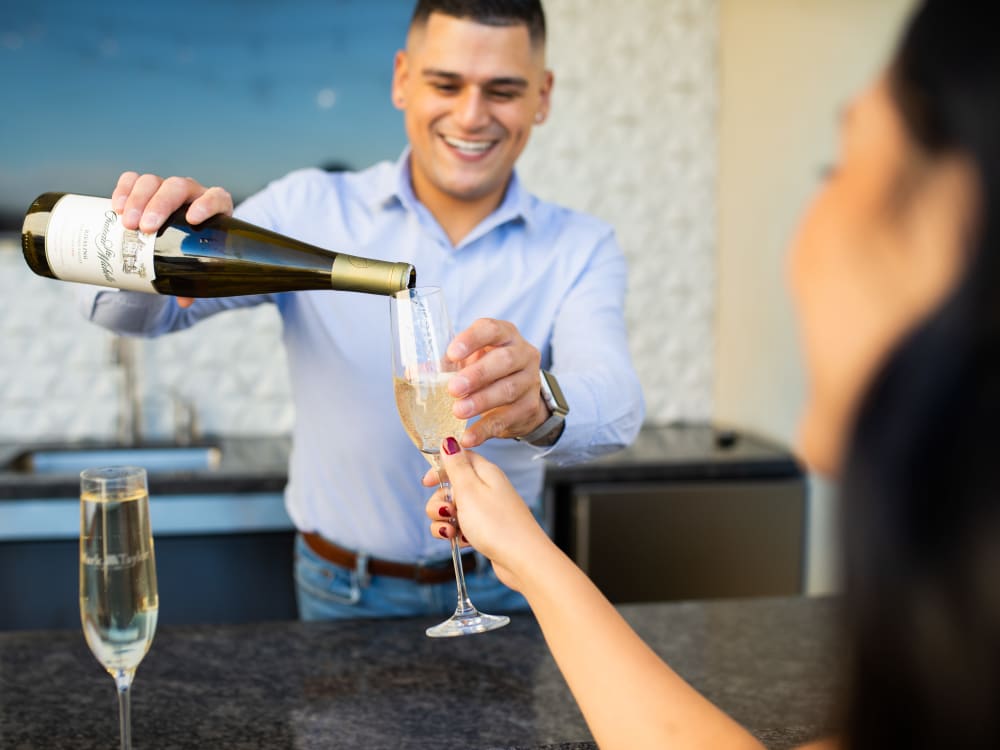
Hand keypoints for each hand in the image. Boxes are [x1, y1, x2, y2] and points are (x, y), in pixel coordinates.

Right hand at [111, 171, 233, 308]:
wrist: (179, 234)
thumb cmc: (194, 248)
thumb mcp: (197, 261)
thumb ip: (193, 279)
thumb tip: (184, 301)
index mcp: (214, 208)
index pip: (216, 198)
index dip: (206, 204)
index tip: (192, 219)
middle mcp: (191, 193)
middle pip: (177, 187)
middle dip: (159, 205)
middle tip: (145, 228)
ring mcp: (167, 186)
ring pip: (152, 181)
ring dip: (138, 199)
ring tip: (126, 222)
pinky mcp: (145, 186)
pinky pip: (133, 179)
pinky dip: (123, 189)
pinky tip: (116, 207)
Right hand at [422, 438, 553, 591]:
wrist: (523, 560)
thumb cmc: (497, 524)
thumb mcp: (469, 490)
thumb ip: (456, 465)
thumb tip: (448, 440)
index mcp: (485, 473)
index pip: (458, 459)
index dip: (440, 470)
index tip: (427, 483)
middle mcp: (487, 489)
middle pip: (451, 488)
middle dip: (439, 503)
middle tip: (447, 513)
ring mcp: (486, 510)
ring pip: (453, 510)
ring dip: (444, 522)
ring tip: (452, 532)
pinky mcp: (486, 530)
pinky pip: (462, 527)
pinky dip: (457, 534)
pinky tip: (462, 542)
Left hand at [445, 318, 547, 446]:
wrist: (519, 397)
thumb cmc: (488, 371)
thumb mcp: (469, 361)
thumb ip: (446, 365)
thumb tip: (414, 372)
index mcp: (504, 335)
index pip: (491, 329)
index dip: (472, 339)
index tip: (452, 354)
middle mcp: (522, 353)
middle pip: (504, 360)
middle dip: (478, 375)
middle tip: (453, 389)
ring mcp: (530, 380)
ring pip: (508, 389)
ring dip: (481, 401)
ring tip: (458, 412)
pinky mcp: (529, 407)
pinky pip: (507, 419)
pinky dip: (485, 429)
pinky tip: (468, 437)